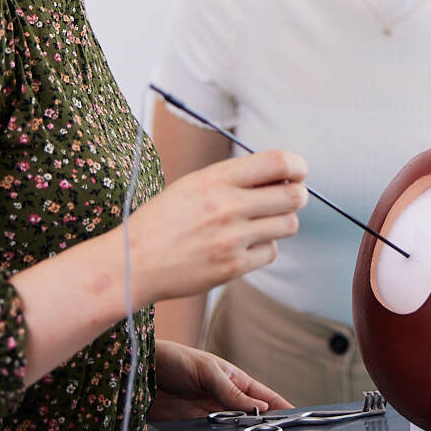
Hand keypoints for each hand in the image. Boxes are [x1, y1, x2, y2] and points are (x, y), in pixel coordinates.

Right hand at [126, 151, 308, 306]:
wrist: (133, 262)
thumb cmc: (163, 221)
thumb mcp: (193, 185)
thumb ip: (234, 178)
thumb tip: (282, 174)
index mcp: (216, 178)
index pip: (277, 162)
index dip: (297, 166)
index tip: (298, 172)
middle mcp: (227, 206)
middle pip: (293, 196)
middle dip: (296, 196)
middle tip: (286, 199)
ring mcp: (232, 239)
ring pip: (288, 225)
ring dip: (280, 222)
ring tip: (259, 223)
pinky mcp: (233, 267)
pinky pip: (271, 252)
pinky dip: (263, 248)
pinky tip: (242, 246)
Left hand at [149, 338, 292, 421]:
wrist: (140, 371)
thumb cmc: (175, 359)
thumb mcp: (207, 370)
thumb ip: (231, 391)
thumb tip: (260, 409)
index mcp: (234, 381)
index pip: (265, 397)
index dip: (282, 407)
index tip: (299, 419)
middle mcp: (225, 401)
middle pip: (251, 419)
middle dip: (263, 429)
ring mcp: (209, 416)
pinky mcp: (191, 429)